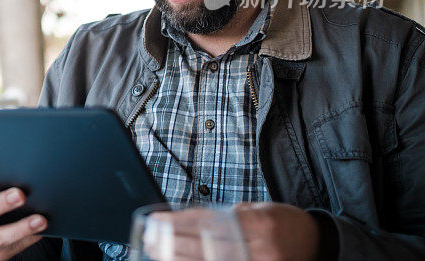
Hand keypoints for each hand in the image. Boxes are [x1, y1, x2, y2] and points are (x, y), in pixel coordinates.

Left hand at [138, 203, 318, 260]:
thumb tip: (183, 220)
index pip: (210, 221)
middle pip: (207, 245)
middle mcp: (260, 245)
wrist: (314, 242)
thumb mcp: (254, 209)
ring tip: (157, 252)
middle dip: (174, 241)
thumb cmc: (280, 222)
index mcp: (257, 221)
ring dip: (180, 257)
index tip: (157, 220)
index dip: (179, 221)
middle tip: (150, 238)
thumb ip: (224, 216)